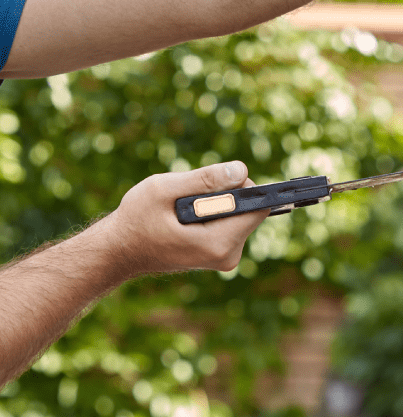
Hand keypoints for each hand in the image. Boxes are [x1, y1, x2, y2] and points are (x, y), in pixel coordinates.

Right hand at [110, 161, 268, 273]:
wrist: (119, 251)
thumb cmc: (136, 220)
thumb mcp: (163, 189)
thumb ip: (205, 179)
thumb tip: (242, 170)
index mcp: (219, 244)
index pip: (258, 207)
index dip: (241, 187)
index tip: (214, 182)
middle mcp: (229, 255)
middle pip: (250, 210)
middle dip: (225, 194)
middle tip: (189, 199)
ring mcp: (226, 257)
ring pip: (240, 214)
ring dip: (217, 203)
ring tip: (184, 210)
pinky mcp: (221, 254)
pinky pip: (230, 222)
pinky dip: (214, 213)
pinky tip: (187, 218)